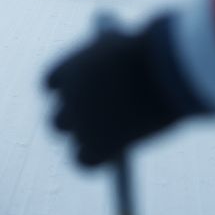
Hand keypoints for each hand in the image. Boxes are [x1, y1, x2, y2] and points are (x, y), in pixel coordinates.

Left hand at [45, 20, 180, 166]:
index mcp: (68, 69)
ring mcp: (80, 122)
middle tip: (92, 128)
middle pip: (57, 119)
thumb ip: (109, 69)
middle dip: (73, 123)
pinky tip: (113, 157)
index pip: (51, 85)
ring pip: (72, 140)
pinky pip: (84, 162)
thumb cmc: (150, 53)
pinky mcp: (95, 145)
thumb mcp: (124, 53)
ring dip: (87, 142)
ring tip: (108, 142)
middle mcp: (68, 96)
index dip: (66, 92)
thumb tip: (114, 90)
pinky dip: (97, 160)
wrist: (162, 66)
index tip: (78, 98)